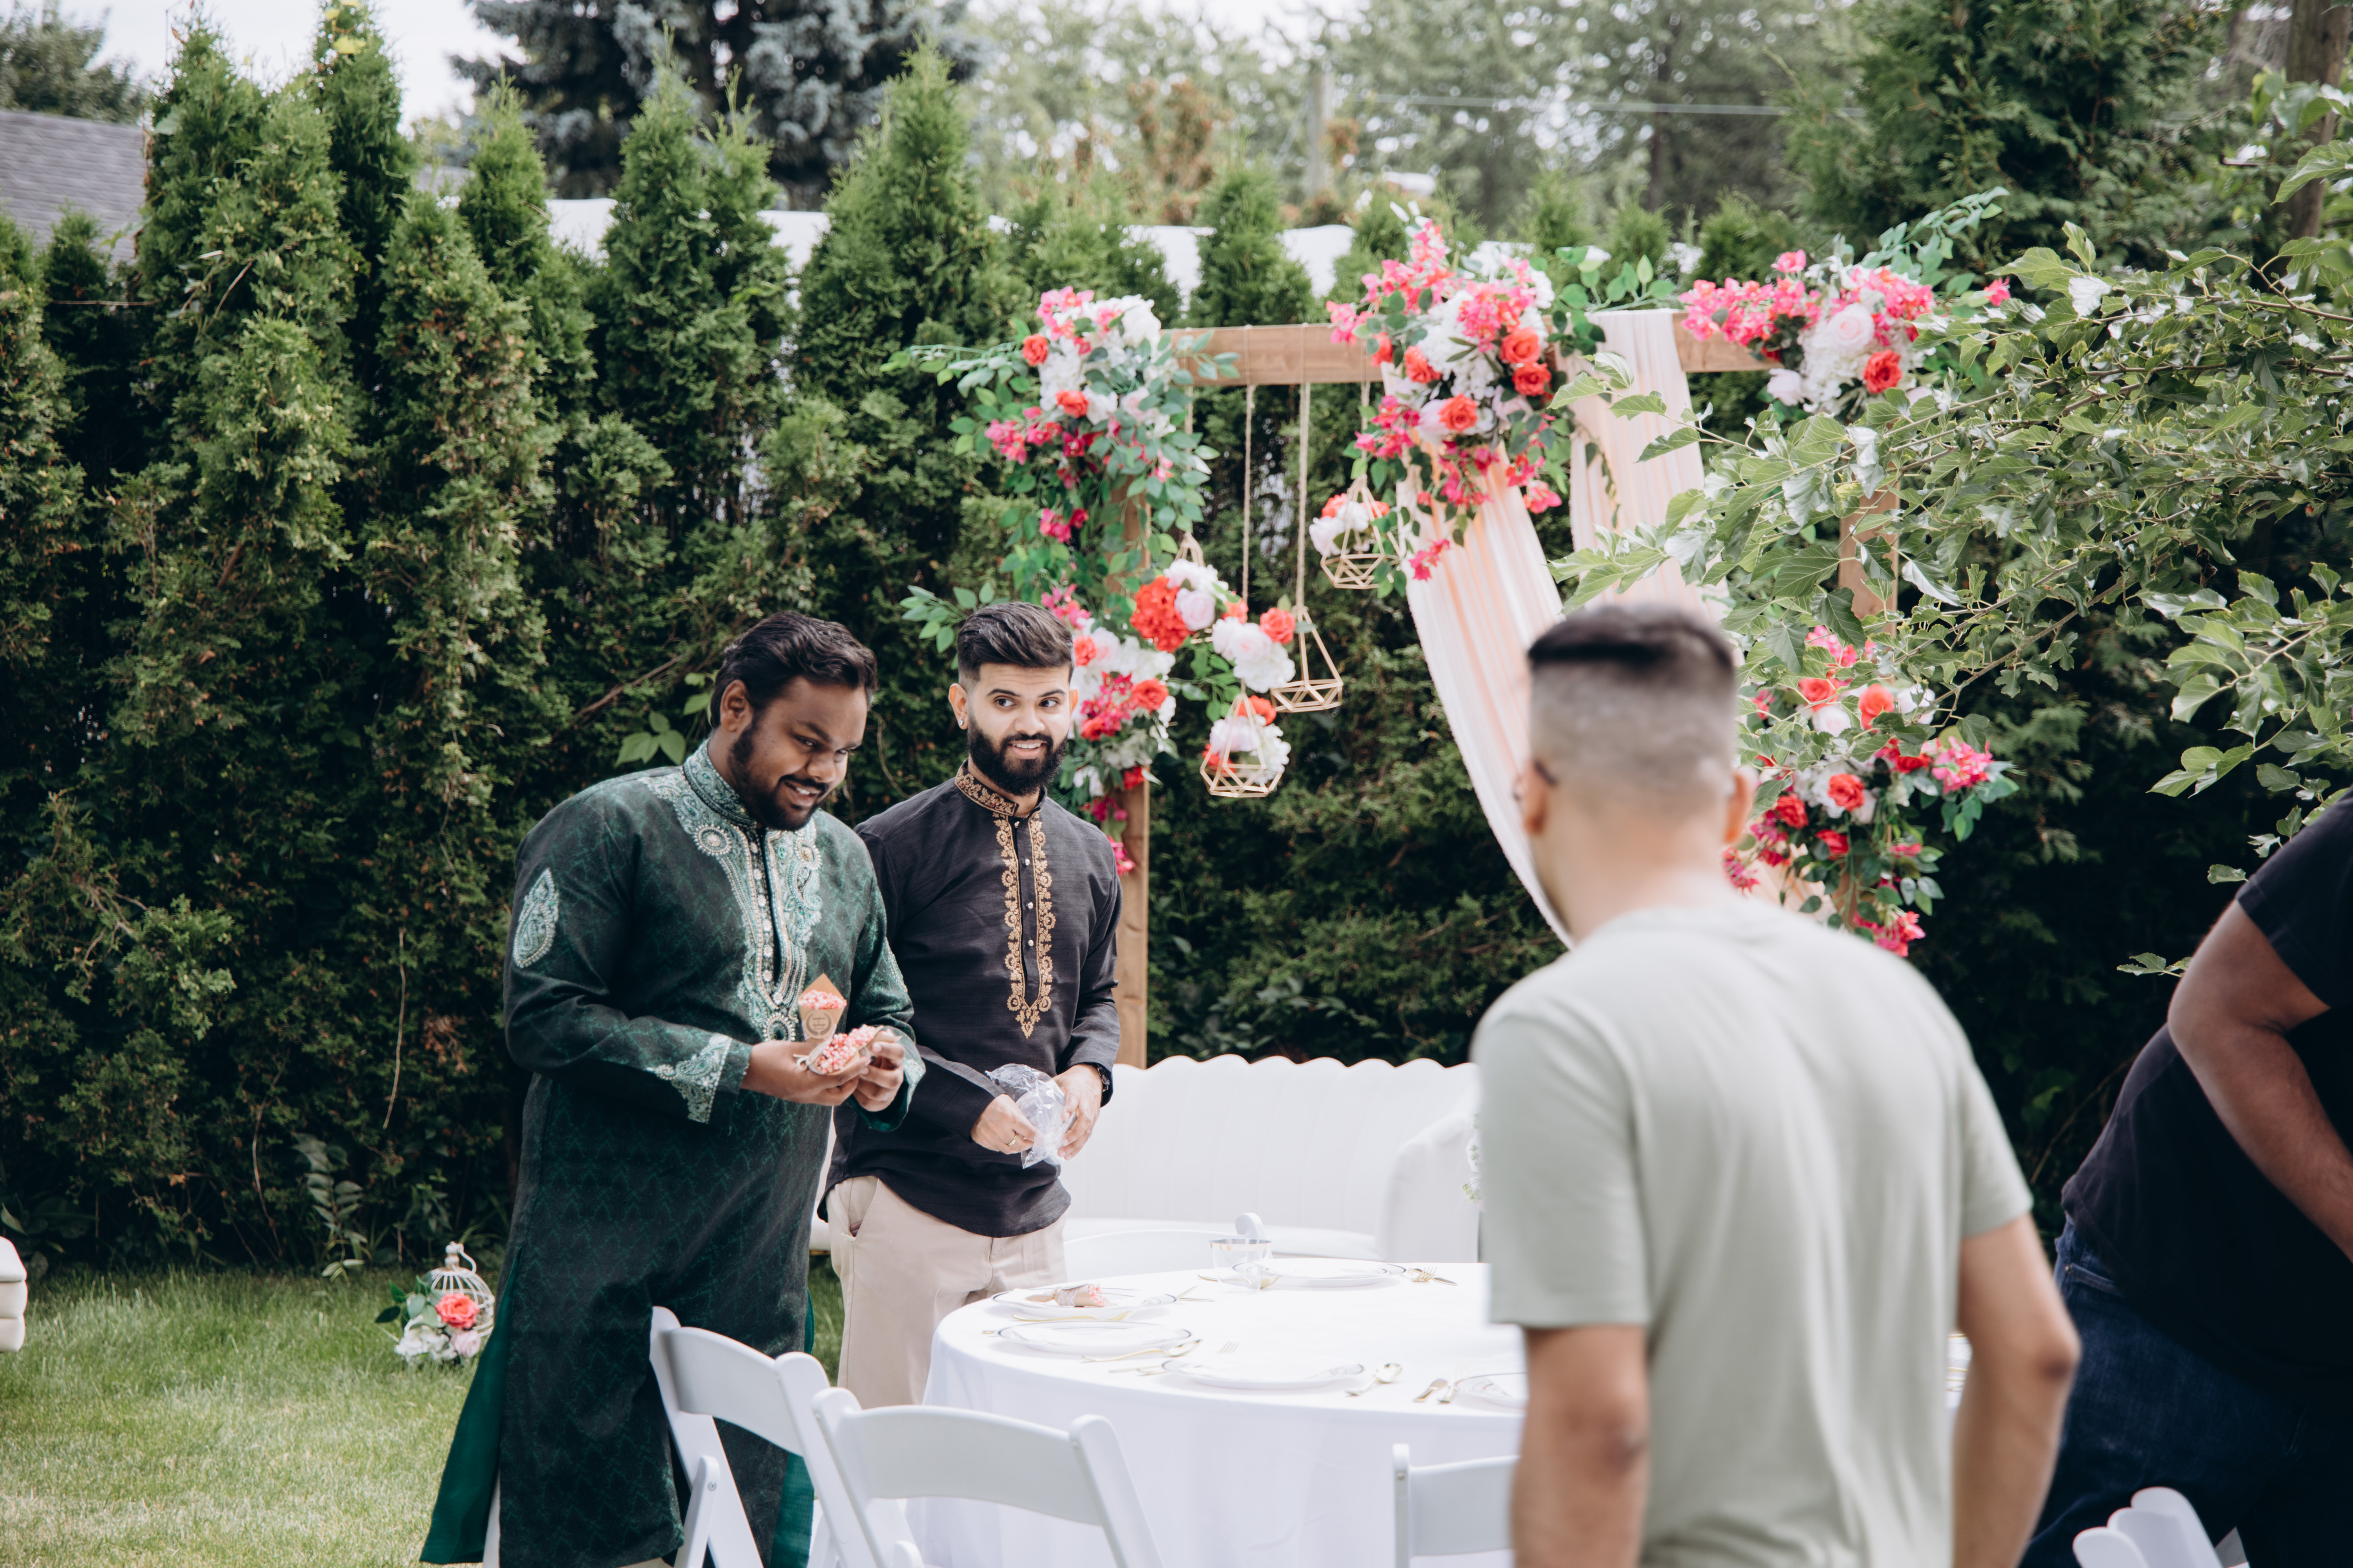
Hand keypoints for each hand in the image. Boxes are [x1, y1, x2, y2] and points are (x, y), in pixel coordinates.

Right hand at [742, 1040, 864, 1105]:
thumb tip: (834, 1044)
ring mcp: (799, 1098)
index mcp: (806, 1085)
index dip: (855, 1068)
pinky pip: (818, 1095)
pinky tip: (827, 1070)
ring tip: (844, 1067)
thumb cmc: (765, 1056)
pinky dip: (828, 1085)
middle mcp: (805, 1096)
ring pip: (829, 1098)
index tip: (866, 1059)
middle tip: (856, 1067)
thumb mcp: (793, 1048)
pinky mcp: (795, 1096)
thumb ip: (816, 1049)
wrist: (743, 1070)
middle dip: (851, 1084)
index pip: (839, 1079)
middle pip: (838, 1097)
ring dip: (840, 1086)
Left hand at [853, 1034, 905, 1112]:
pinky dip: (857, 1095)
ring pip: (879, 1093)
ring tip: (853, 1078)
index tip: (873, 1045)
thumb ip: (869, 1043)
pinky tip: (852, 1087)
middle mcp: (897, 1077)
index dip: (887, 1049)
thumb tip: (857, 1035)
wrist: (877, 1079)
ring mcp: (890, 1092)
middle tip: (861, 1069)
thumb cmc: (872, 1059)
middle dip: (875, 1075)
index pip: (898, 1053)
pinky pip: (868, 1102)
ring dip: (863, 1086)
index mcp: (897, 1060)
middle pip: (892, 1080)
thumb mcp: (874, 1051)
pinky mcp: (881, 1104)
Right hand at [970, 1094, 1037, 1156]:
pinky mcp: (981, 1140)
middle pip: (1019, 1145)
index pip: (1028, 1132)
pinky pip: (996, 1148)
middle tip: (1031, 1142)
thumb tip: (1032, 1129)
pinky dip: (1003, 1146)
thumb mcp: (1010, 1104)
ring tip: (1019, 1144)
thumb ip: (1021, 1118)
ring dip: (1016, 1148)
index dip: (1037, 1137)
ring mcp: (989, 1136)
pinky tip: (1005, 1141)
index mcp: (1009, 1117)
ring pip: (1008, 1149)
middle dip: (1028, 1145)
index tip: (1042, 1139)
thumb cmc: (993, 1101)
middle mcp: (999, 1128)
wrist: (971, 1101)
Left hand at [1054, 1065, 1103, 1158]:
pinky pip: (1087, 1135)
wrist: (1091, 1078)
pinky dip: (1078, 1146)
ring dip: (1075, 1144)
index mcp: (1076, 1091)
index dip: (1070, 1108)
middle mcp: (1086, 1103)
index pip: (1074, 1099)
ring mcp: (1092, 1113)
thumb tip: (1026, 1099)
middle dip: (1074, 1133)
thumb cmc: (1073, 1081)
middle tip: (1062, 1142)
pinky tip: (1068, 1154)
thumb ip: (1047, 1089)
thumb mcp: (1060, 1080)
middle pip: (1084, 1119)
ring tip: (1063, 1153)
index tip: (1064, 1117)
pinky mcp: (1093, 1120)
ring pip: (1087, 1130)